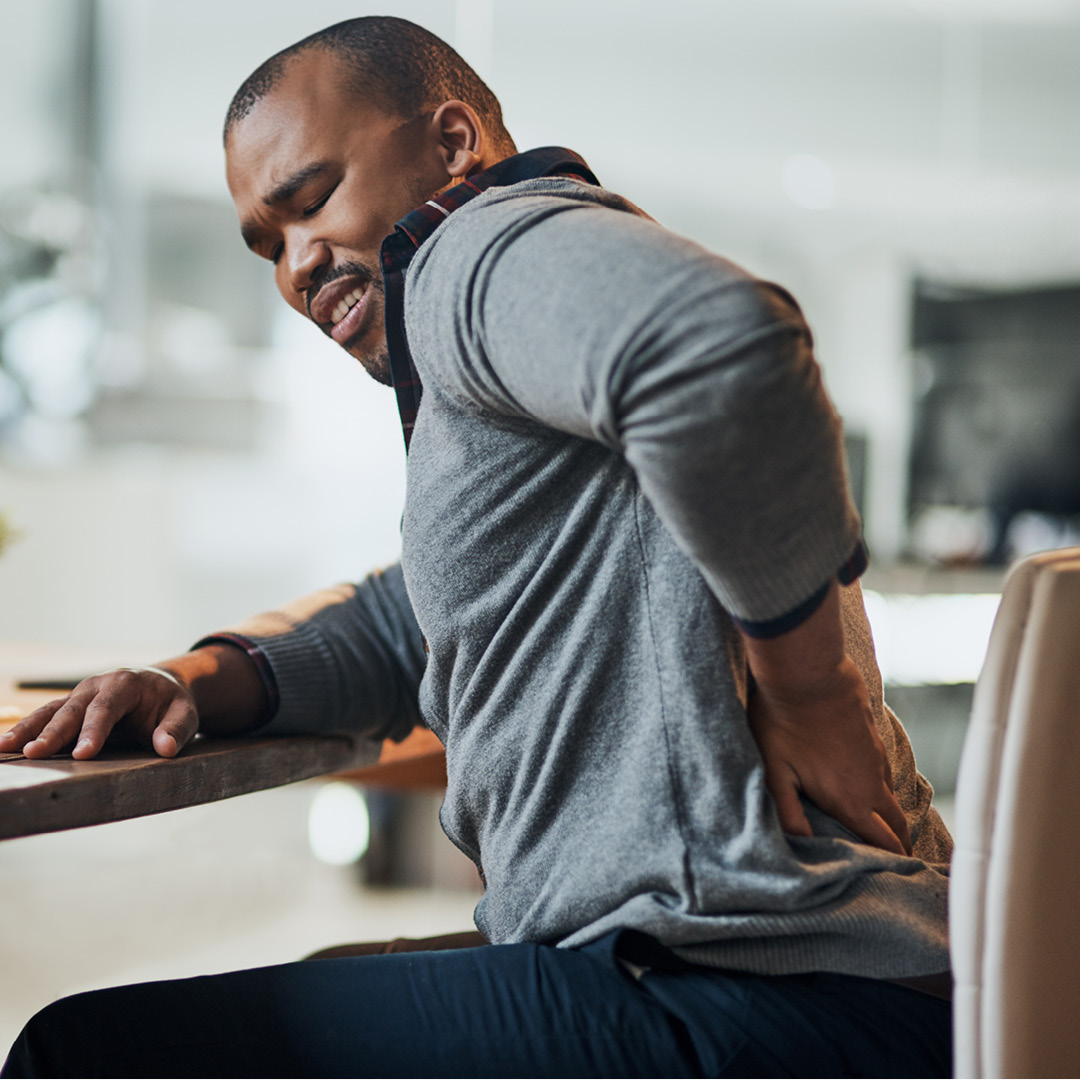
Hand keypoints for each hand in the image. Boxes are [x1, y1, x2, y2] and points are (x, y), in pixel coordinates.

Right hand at [0, 666, 197, 759]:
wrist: (160, 686)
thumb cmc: (171, 703)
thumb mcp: (185, 714)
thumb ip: (176, 730)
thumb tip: (165, 748)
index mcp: (125, 684)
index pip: (107, 708)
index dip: (94, 730)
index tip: (84, 754)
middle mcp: (97, 686)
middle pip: (72, 709)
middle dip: (53, 732)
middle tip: (34, 753)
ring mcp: (79, 696)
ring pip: (50, 711)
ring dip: (28, 729)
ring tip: (4, 748)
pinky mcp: (69, 708)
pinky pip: (45, 718)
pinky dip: (26, 731)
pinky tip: (6, 747)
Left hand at [748, 654, 911, 855]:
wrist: (806, 671)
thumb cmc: (783, 722)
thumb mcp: (775, 772)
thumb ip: (789, 812)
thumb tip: (802, 842)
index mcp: (849, 799)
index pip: (882, 842)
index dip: (891, 861)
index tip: (895, 875)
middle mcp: (870, 782)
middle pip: (896, 822)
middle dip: (899, 843)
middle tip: (899, 858)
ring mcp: (874, 756)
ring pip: (890, 793)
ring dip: (889, 812)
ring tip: (882, 826)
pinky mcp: (872, 734)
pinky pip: (883, 767)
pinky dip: (881, 783)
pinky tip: (867, 781)